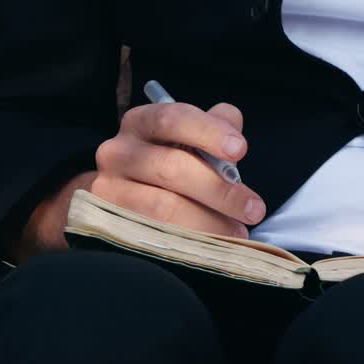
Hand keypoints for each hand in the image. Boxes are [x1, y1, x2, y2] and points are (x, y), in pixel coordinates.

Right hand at [91, 101, 263, 235]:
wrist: (125, 199)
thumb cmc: (171, 162)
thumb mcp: (190, 138)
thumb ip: (215, 126)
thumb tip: (232, 126)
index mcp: (140, 122)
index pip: (172, 118)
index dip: (208, 132)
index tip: (241, 150)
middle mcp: (117, 152)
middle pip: (171, 168)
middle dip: (220, 190)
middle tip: (254, 209)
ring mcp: (109, 191)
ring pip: (163, 207)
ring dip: (209, 222)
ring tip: (239, 232)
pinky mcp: (111, 224)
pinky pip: (155, 235)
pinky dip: (190, 241)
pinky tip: (213, 245)